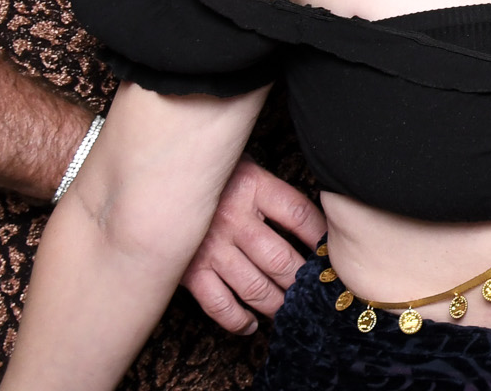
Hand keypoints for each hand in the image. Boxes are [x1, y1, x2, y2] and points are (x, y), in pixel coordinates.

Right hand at [180, 159, 326, 333]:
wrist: (158, 181)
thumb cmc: (211, 178)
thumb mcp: (245, 166)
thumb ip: (273, 190)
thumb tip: (315, 220)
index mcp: (252, 186)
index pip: (299, 215)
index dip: (320, 237)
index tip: (332, 252)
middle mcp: (233, 219)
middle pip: (281, 258)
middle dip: (302, 280)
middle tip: (316, 291)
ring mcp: (211, 248)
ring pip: (255, 287)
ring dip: (278, 303)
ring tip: (290, 309)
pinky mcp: (190, 272)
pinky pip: (219, 305)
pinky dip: (238, 320)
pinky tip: (251, 323)